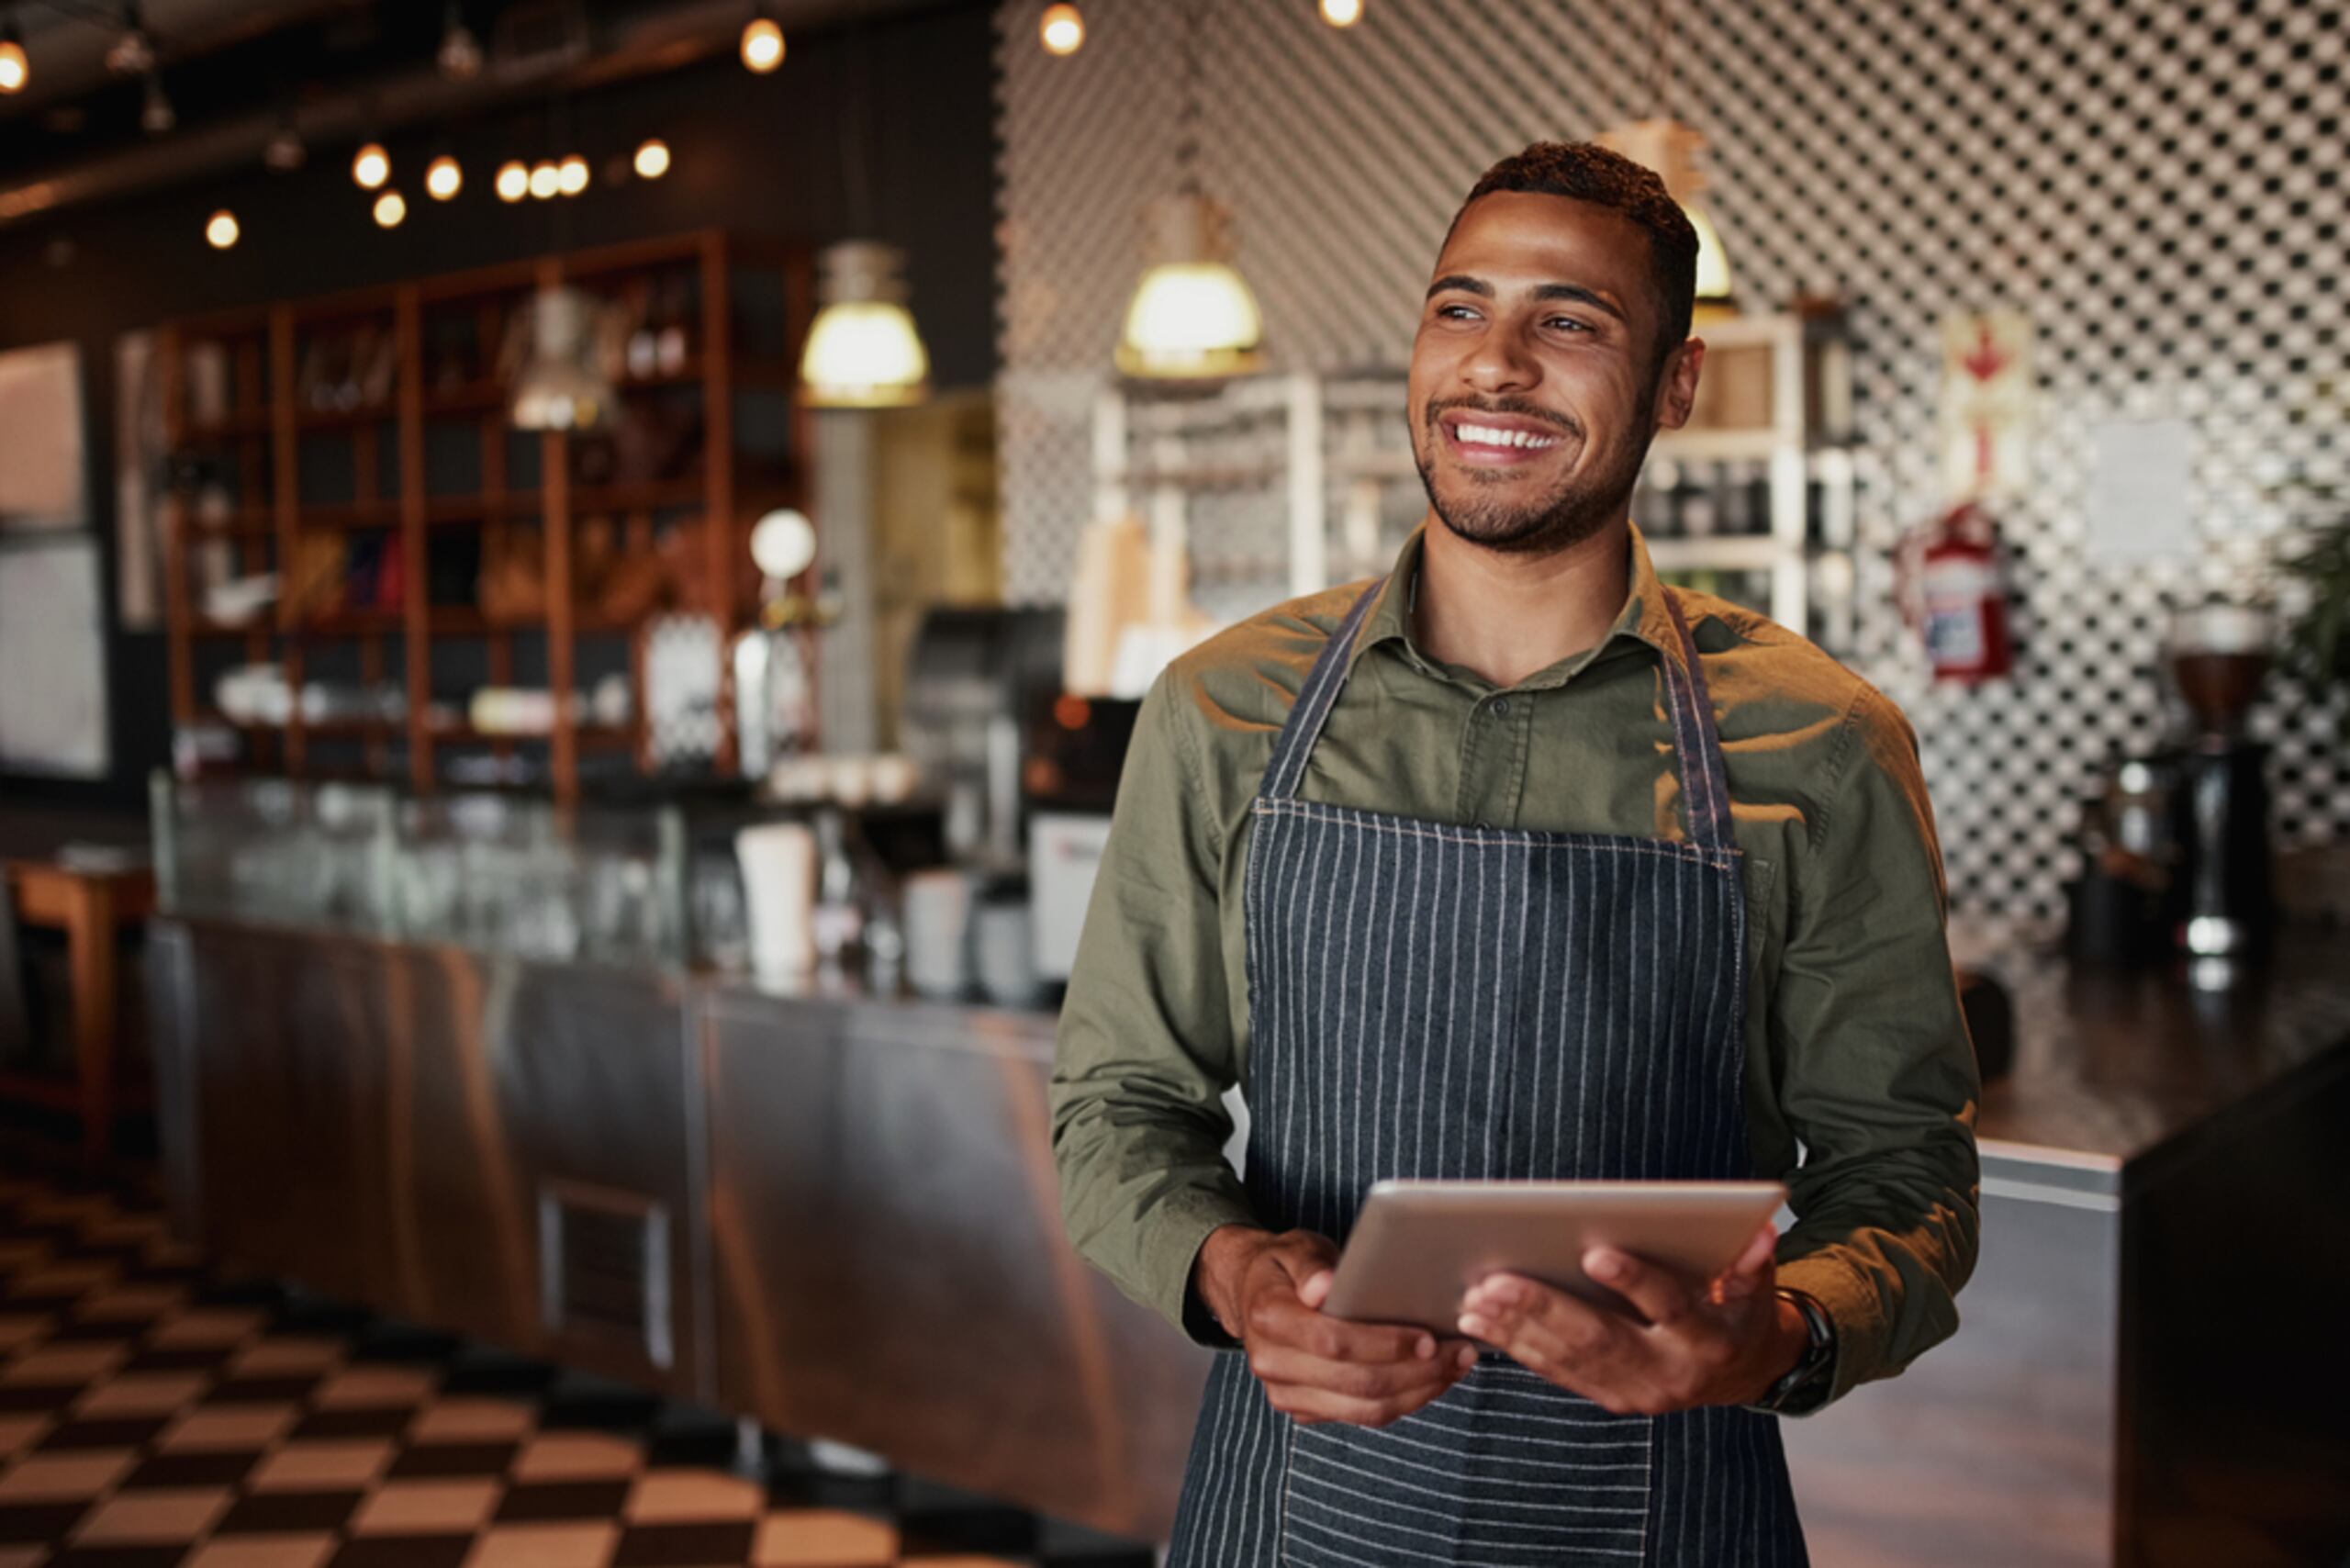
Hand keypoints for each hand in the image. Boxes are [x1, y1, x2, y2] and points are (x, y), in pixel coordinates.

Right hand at [1194, 1224, 1477, 1427]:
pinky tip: (1432, 1380)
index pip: (1334, 1342)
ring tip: (1455, 1367)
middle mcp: (1272, 1364)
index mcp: (1269, 1319)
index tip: (1429, 1338)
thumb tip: (1324, 1287)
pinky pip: (1361, 1416)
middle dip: (1416, 1373)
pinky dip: (1403, 1402)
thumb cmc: (1284, 1266)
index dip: (1385, 1345)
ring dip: (1418, 1393)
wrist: (1251, 1293)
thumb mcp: (1295, 1248)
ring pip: (1364, 1410)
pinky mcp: (1303, 1410)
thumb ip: (1310, 1265)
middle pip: (1356, 1384)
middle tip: (1459, 1353)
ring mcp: (1286, 1394)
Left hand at [1455, 1223, 1806, 1415]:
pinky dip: (1517, 1348)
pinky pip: (1559, 1373)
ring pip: (1570, 1359)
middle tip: (1494, 1281)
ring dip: (1517, 1330)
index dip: (1635, 1281)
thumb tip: (1760, 1233)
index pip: (1669, 1305)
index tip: (1594, 1253)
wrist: (1742, 1371)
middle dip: (1545, 1308)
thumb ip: (1751, 1262)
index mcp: (1708, 1338)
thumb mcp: (1754, 1285)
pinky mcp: (1612, 1398)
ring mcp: (1638, 1392)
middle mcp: (1670, 1373)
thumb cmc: (1739, 1308)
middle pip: (1602, 1339)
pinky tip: (1481, 1324)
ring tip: (1475, 1299)